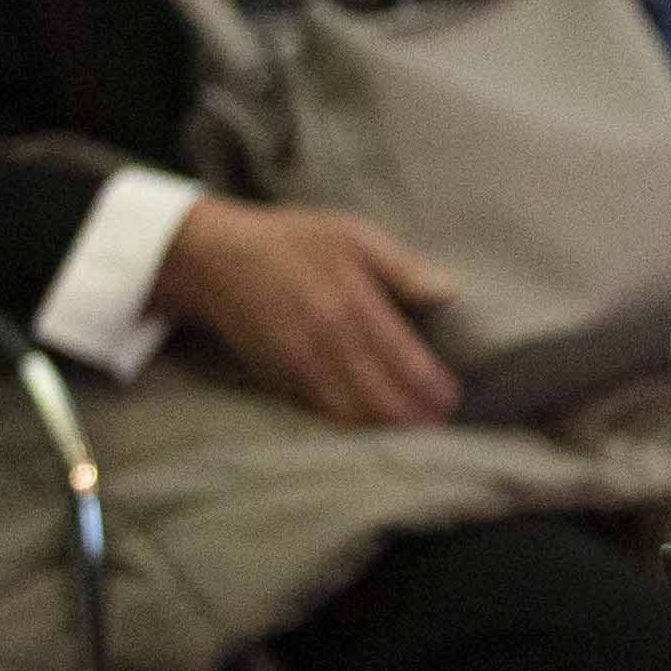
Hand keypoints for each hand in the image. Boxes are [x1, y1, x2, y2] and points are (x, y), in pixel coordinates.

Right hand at [149, 198, 462, 426]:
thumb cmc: (293, 242)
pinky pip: (321, 412)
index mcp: (352, 305)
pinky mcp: (279, 378)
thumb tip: (448, 293)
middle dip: (415, 418)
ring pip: (351, 413)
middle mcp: (326, 341)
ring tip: (414, 434)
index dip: (432, 388)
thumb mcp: (352, 235)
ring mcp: (300, 365)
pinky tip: (370, 429)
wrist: (218, 259)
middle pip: (382, 398)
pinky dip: (349, 425)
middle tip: (440, 424)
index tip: (451, 399)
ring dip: (385, 429)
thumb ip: (402, 268)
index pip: (405, 362)